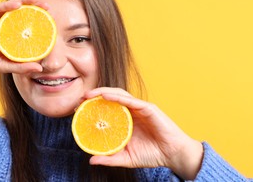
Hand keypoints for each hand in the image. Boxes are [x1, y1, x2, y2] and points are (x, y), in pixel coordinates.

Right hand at [0, 0, 44, 73]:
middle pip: (19, 14)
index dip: (37, 22)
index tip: (50, 21)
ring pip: (10, 7)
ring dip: (25, 2)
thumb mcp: (2, 65)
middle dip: (34, 9)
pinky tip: (19, 5)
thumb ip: (20, 66)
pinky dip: (8, 5)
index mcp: (5, 36)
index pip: (24, 26)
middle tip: (48, 7)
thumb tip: (39, 68)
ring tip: (38, 1)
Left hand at [84, 88, 203, 179]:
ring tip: (89, 95)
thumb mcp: (126, 158)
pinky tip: (105, 96)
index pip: (107, 108)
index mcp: (126, 120)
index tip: (79, 108)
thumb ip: (110, 158)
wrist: (173, 156)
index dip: (93, 106)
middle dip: (94, 95)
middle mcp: (131, 111)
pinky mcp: (148, 108)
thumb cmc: (152, 155)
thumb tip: (91, 160)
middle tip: (80, 98)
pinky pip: (130, 100)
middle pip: (111, 98)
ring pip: (119, 95)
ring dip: (102, 92)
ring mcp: (139, 108)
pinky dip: (117, 97)